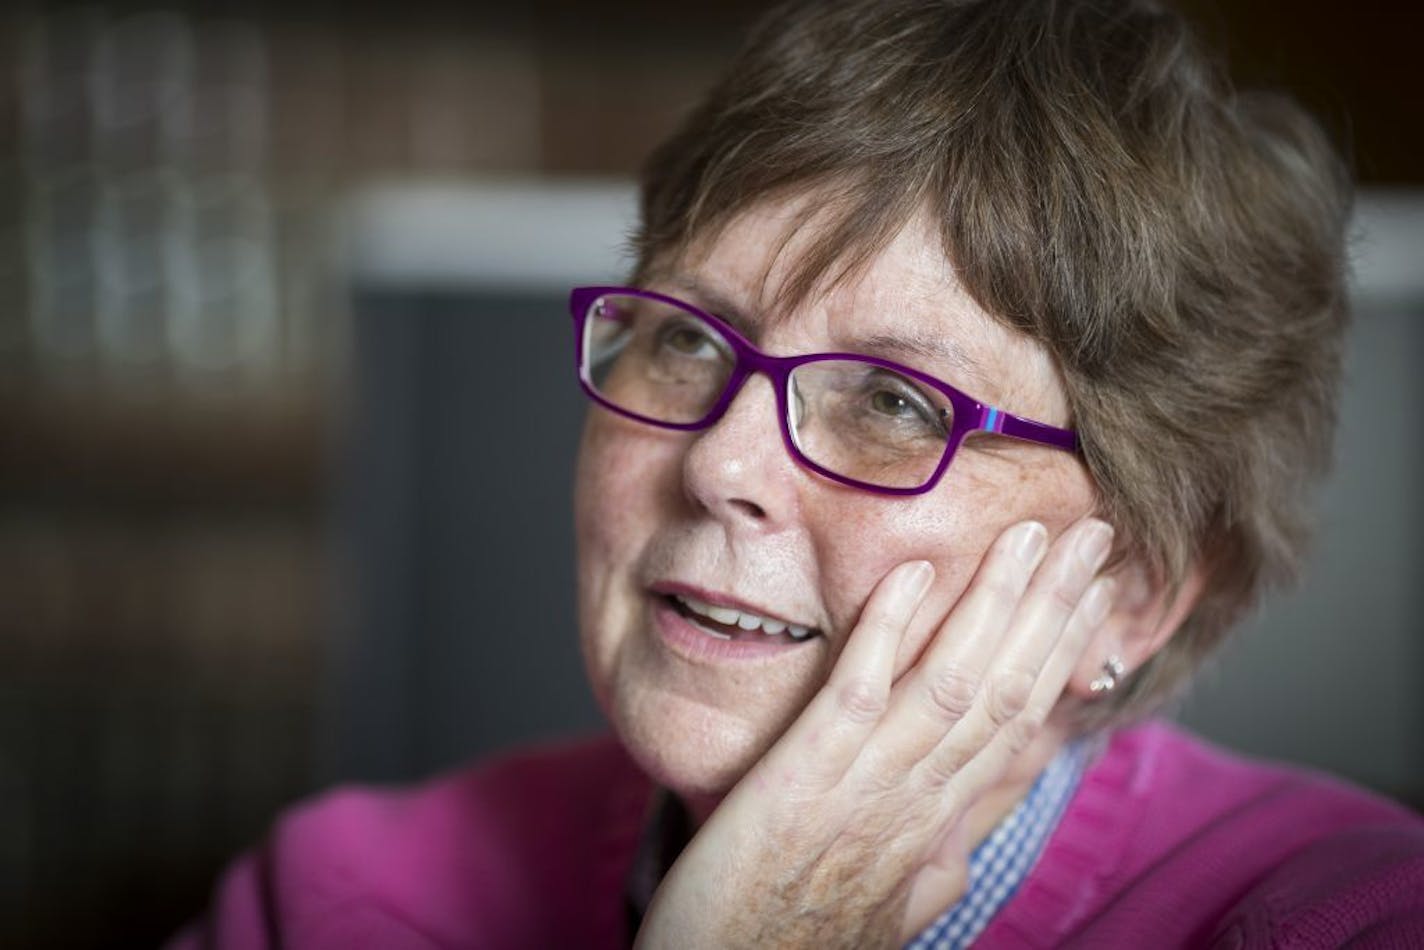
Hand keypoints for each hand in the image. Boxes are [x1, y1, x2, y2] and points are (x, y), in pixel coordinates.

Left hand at [634, 517, 1115, 948]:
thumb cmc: (800, 944)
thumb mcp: (894, 909)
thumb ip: (935, 859)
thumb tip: (968, 834)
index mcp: (939, 822)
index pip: (1019, 722)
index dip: (1063, 654)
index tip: (1098, 595)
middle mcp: (919, 799)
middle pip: (1003, 689)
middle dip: (1052, 608)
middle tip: (1091, 535)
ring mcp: (866, 785)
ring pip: (951, 682)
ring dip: (995, 603)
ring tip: (1029, 535)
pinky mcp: (803, 776)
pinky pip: (855, 691)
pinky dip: (887, 629)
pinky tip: (913, 572)